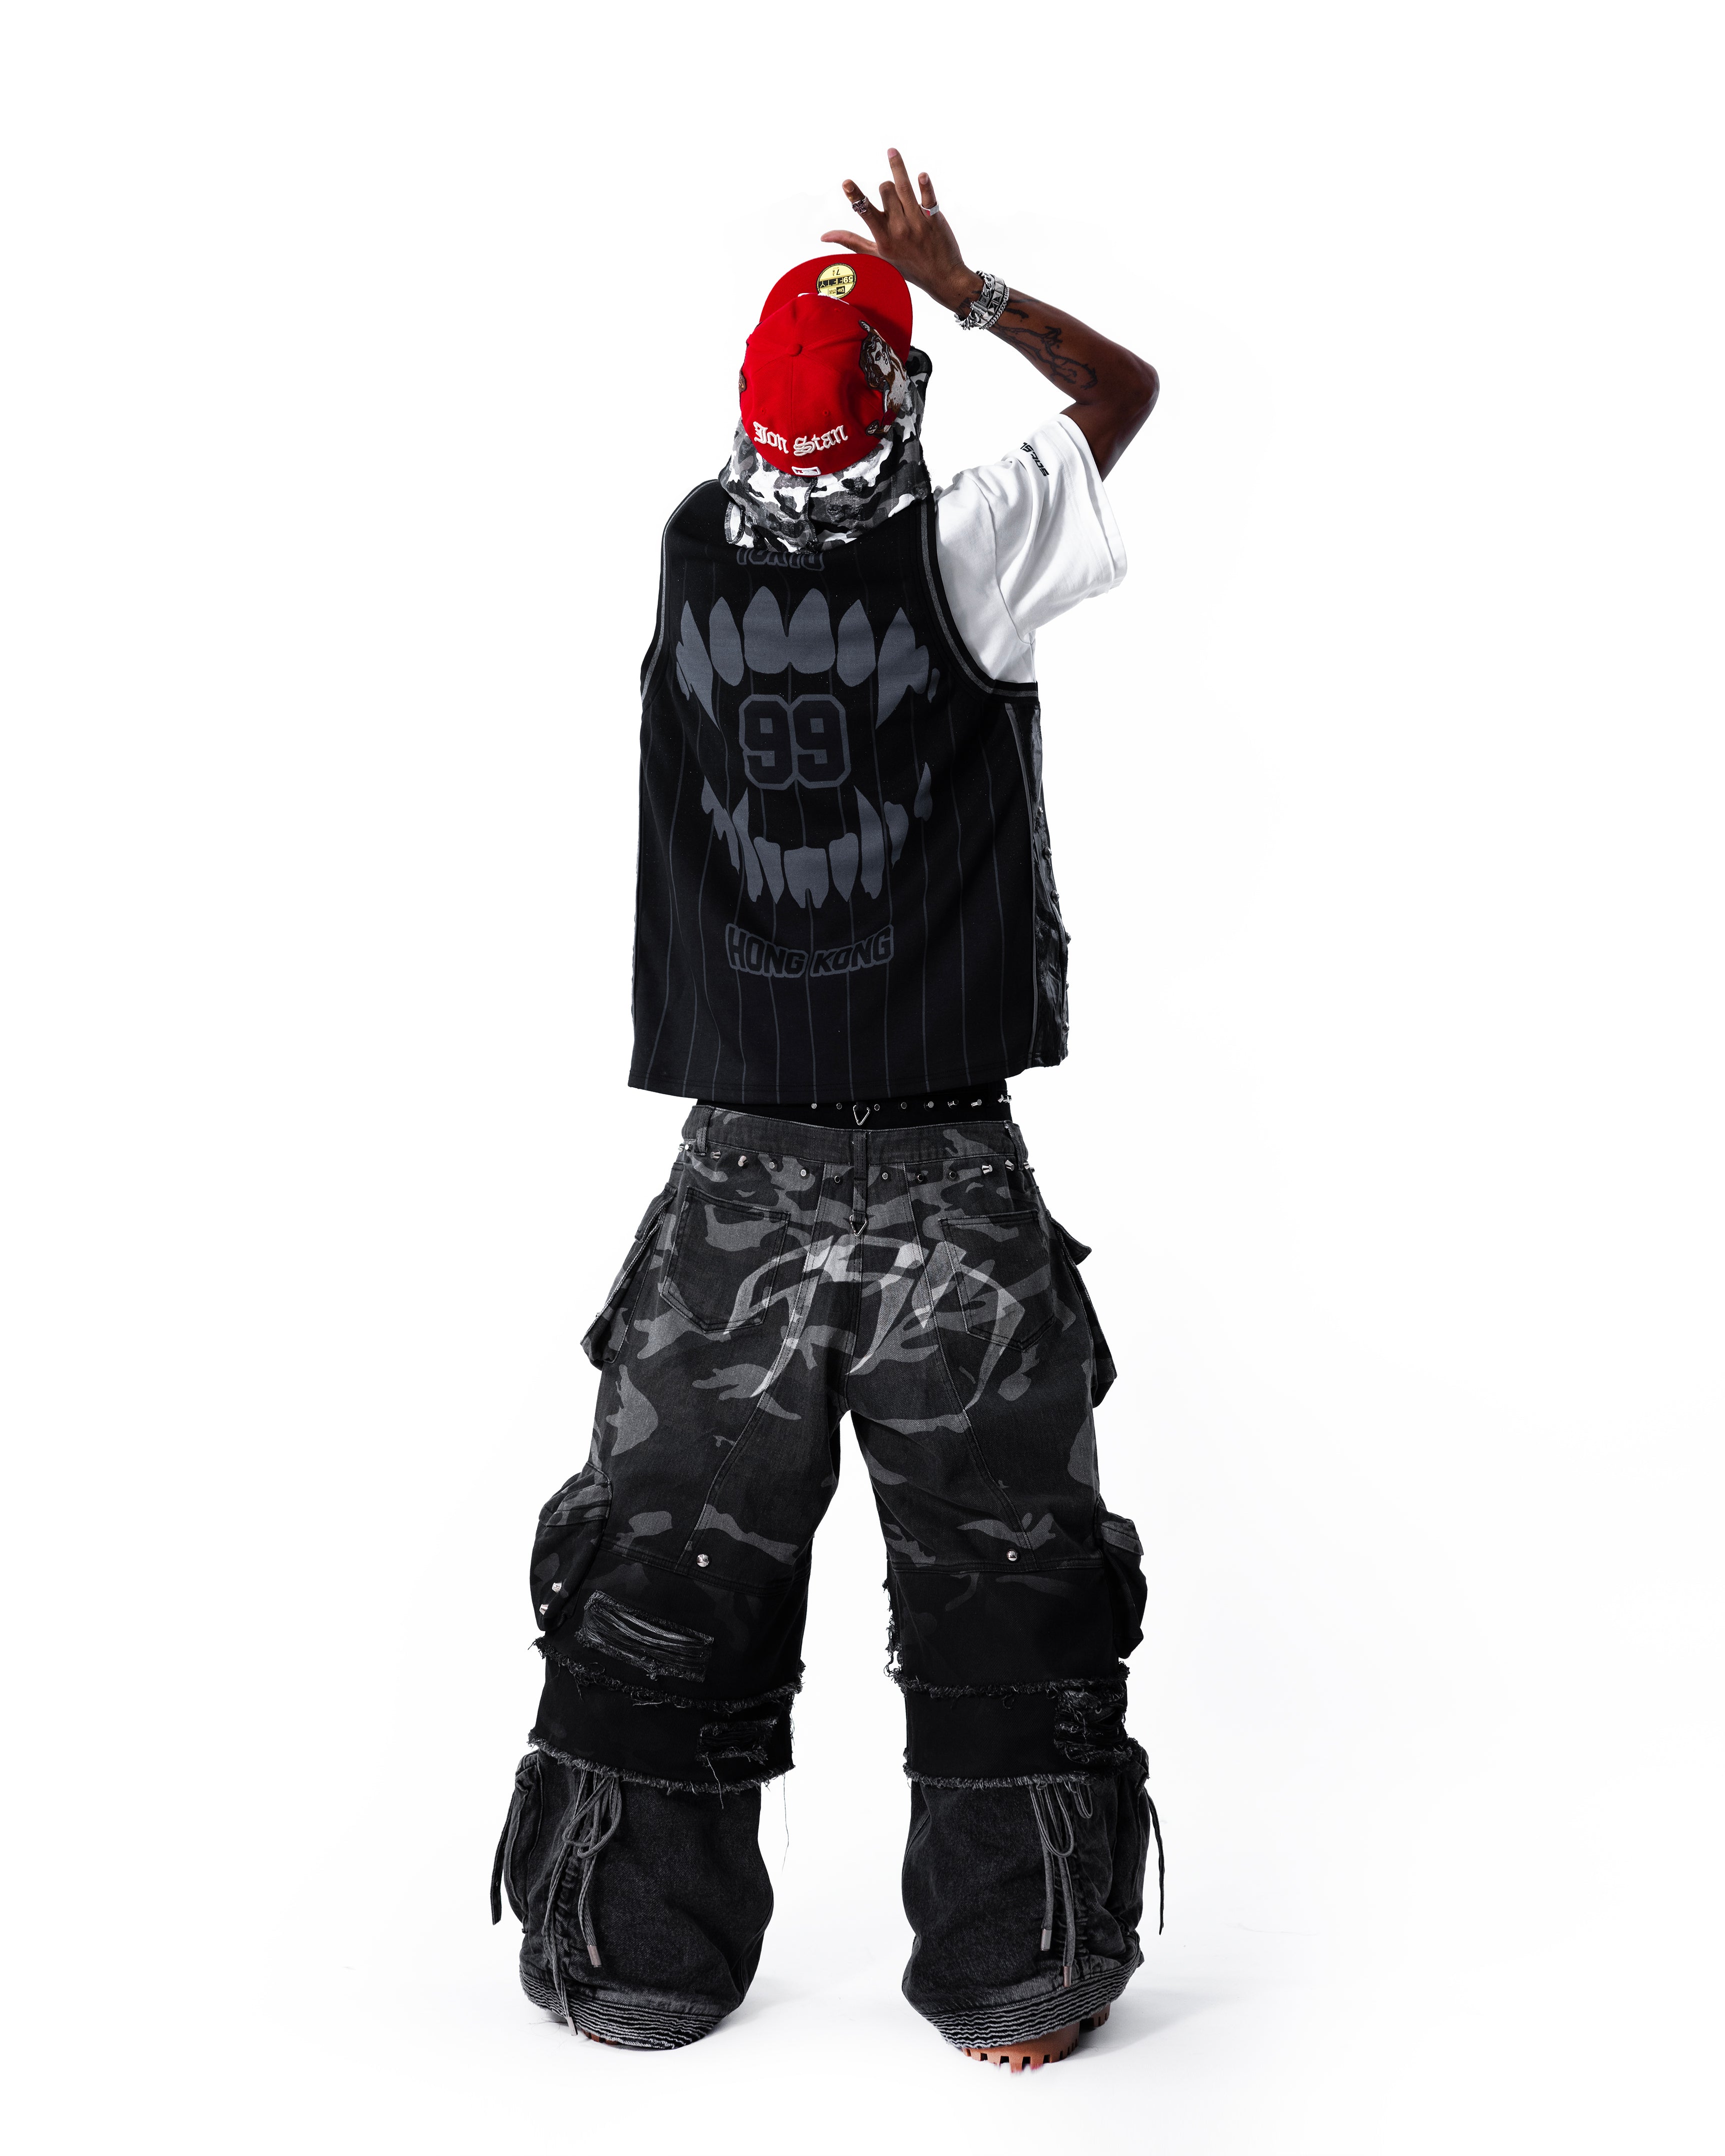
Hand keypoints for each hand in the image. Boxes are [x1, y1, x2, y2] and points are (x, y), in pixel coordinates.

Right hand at [819, 149, 979, 315]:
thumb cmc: (907, 266)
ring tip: (892, 151)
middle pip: (886, 190)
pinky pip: (929, 197)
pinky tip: (921, 176)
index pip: (865, 212)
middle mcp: (899, 229)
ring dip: (897, 167)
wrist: (941, 277)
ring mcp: (917, 222)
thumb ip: (852, 242)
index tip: (847, 182)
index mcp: (883, 238)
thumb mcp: (877, 256)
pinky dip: (925, 186)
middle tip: (890, 193)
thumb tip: (824, 236)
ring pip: (904, 187)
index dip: (855, 196)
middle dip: (885, 186)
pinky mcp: (934, 218)